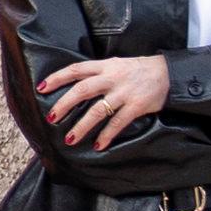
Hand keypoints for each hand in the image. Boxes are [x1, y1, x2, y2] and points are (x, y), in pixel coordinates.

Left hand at [34, 49, 173, 145]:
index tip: (42, 87)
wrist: (169, 73)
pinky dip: (106, 135)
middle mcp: (112, 77)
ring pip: (97, 110)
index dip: (57, 78)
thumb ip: (99, 73)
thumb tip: (77, 84)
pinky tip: (98, 145)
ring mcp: (124, 92)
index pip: (76, 69)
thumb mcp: (117, 64)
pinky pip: (117, 123)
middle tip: (50, 117)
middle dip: (64, 104)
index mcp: (105, 66)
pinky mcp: (136, 106)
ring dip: (82, 126)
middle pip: (82, 90)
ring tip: (70, 138)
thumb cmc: (139, 70)